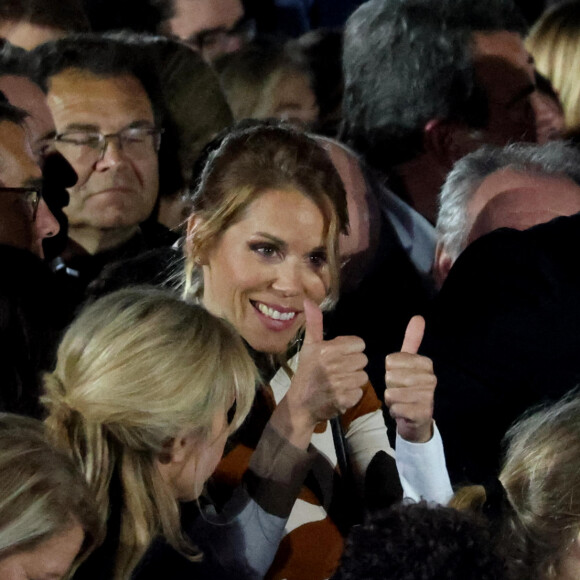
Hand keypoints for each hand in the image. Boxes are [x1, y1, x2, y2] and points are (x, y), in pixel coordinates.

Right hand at [274, 299, 367, 447]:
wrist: (300, 404)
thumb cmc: (307, 372)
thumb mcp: (309, 346)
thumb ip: (314, 323)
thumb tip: (309, 300)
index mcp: (327, 350)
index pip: (359, 344)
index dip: (351, 350)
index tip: (339, 356)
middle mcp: (334, 365)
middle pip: (362, 360)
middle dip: (353, 365)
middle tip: (339, 370)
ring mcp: (339, 383)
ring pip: (363, 376)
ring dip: (354, 380)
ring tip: (340, 382)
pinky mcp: (344, 399)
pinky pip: (360, 391)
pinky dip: (352, 394)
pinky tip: (341, 393)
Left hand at [384, 315, 435, 442]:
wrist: (417, 420)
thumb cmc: (409, 387)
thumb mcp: (409, 362)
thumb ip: (412, 340)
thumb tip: (418, 317)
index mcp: (426, 363)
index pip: (391, 360)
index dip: (389, 370)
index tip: (399, 376)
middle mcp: (431, 379)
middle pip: (390, 376)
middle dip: (389, 385)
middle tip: (400, 390)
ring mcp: (428, 397)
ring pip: (391, 393)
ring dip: (391, 399)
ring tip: (401, 401)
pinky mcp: (422, 413)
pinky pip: (395, 408)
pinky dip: (394, 411)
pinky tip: (403, 412)